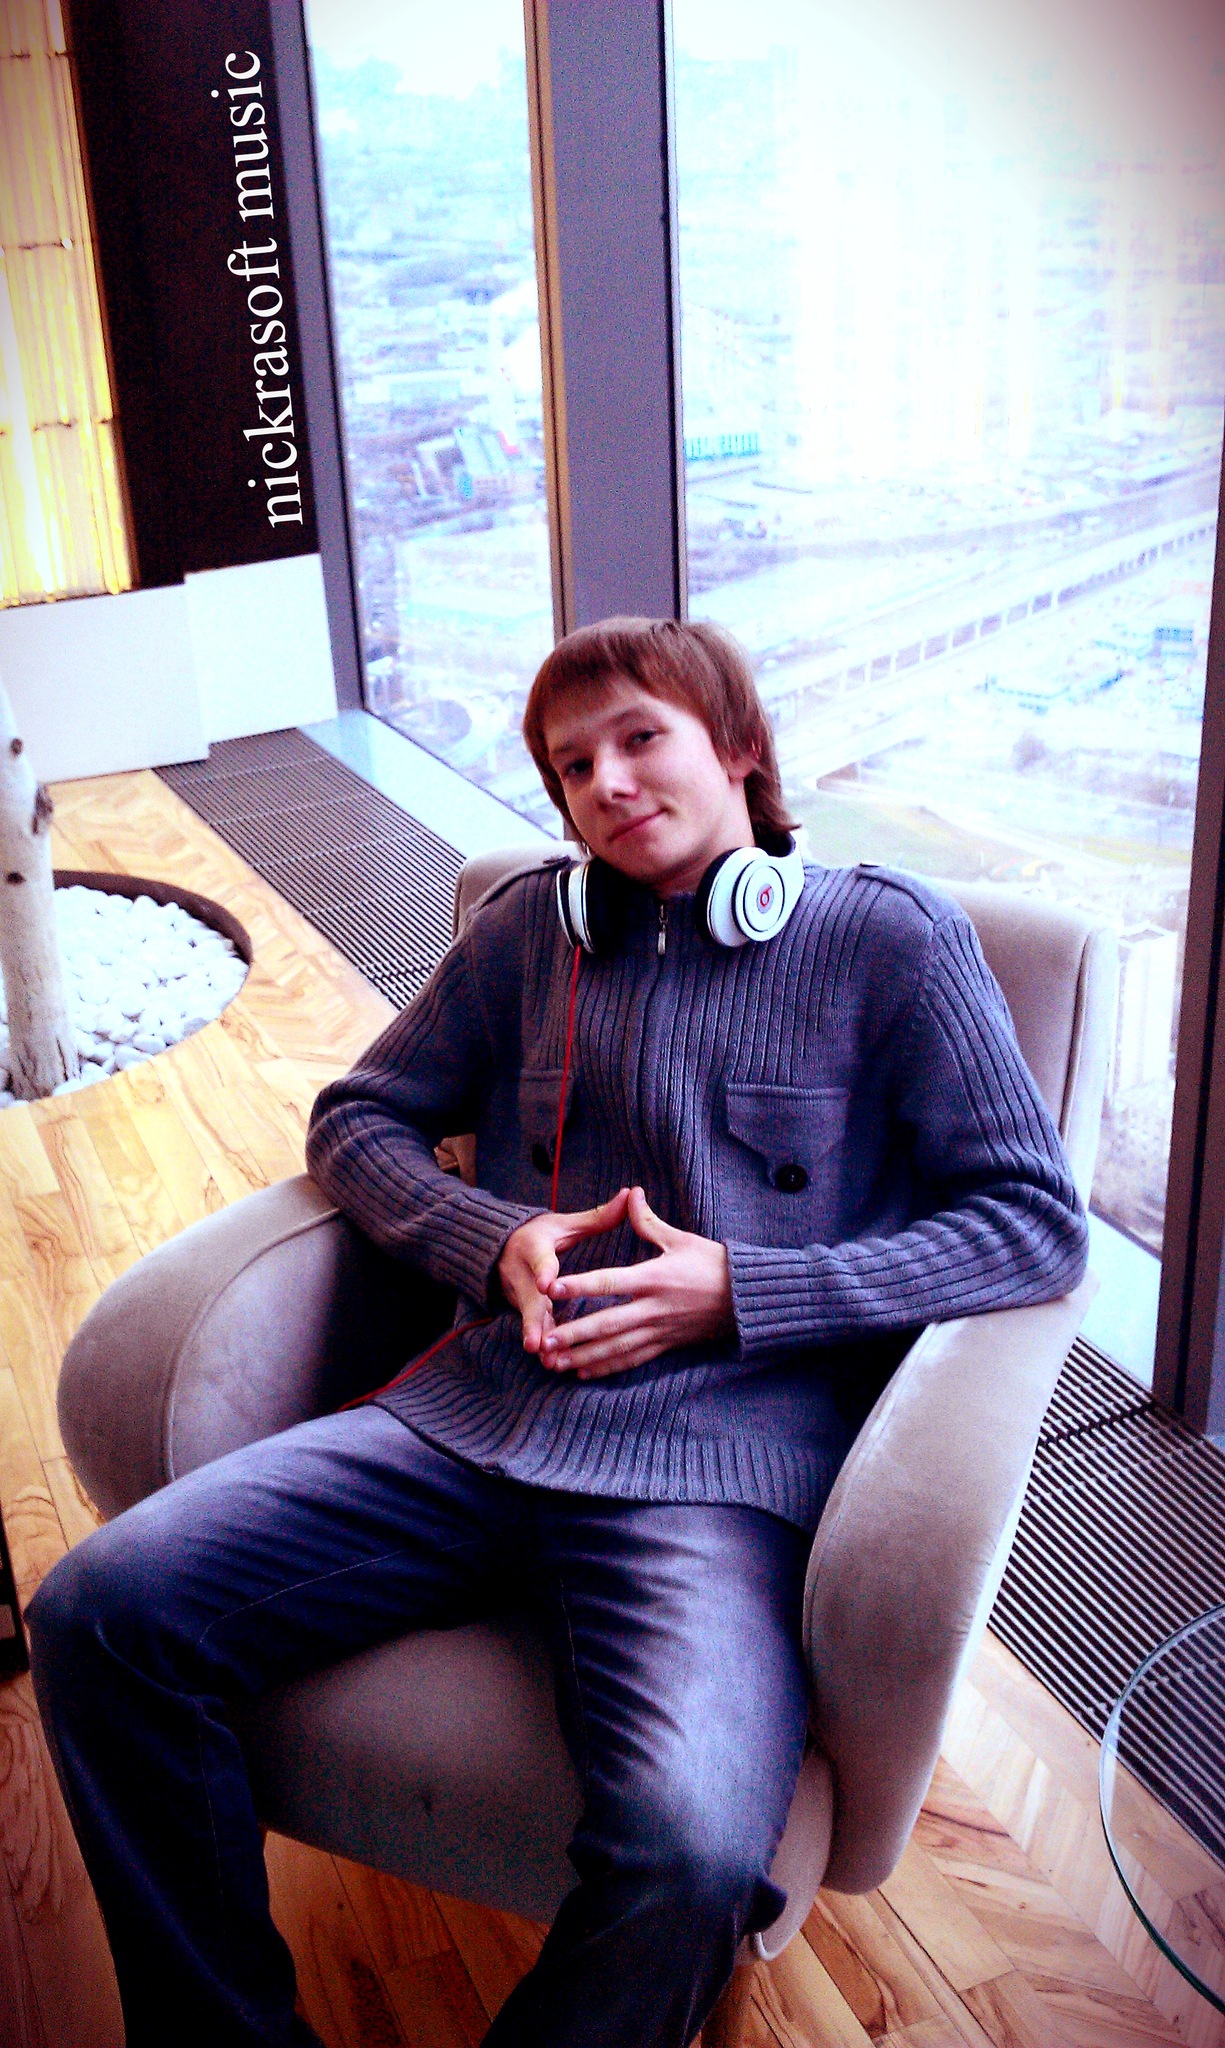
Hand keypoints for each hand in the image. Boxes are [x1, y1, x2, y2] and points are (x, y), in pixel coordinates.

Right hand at [498, 1189, 630, 1354]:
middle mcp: (522, 1273)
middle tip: (539, 1342)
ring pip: (529, 1318)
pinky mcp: (521, 1310)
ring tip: (548, 1359)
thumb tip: (631, 1194)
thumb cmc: (541, 1235)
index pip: (539, 1258)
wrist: (499, 1247)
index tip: (547, 1284)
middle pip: (529, 1298)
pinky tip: (553, 1364)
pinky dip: (541, 1344)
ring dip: (538, 1339)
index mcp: (534, 1246)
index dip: (543, 1271)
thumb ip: (598, 1216)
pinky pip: (533, 1328)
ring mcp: (519, 1295)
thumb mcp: (565, 1224)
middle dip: (534, 1321)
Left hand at [540, 1186, 732, 1379]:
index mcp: (653, 1278)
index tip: (552, 1288)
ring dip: (585, 1356)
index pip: (609, 1282)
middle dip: (575, 1334)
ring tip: (555, 1362)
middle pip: (607, 1324)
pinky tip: (584, 1371)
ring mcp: (659, 1330)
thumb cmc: (713, 1264)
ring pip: (616, 1347)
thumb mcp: (682, 1239)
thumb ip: (649, 1222)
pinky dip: (608, 1366)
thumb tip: (631, 1193)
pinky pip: (633, 1359)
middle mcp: (653, 1308)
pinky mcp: (666, 1345)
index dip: (579, 1285)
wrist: (747, 1298)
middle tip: (545, 1341)